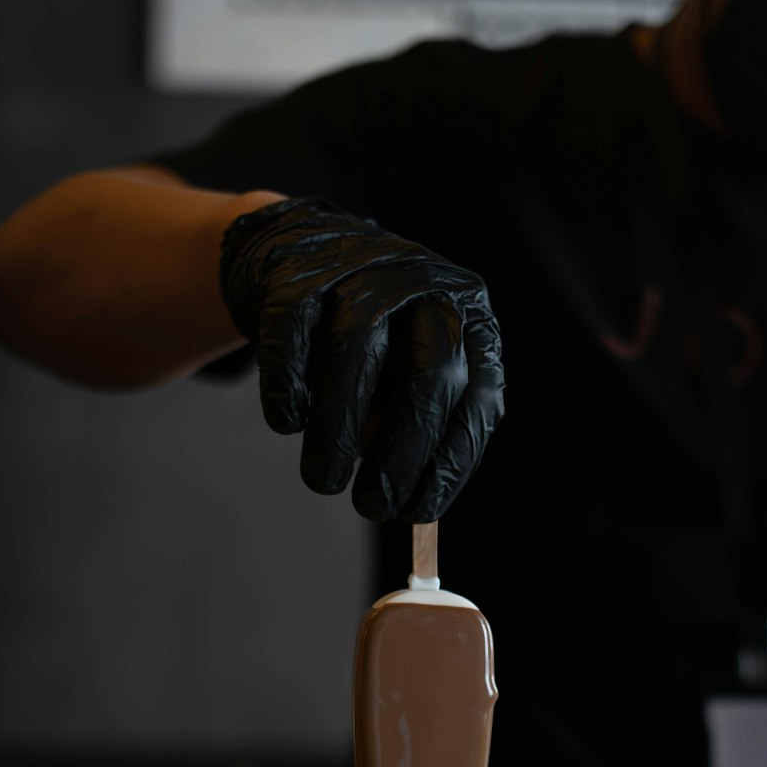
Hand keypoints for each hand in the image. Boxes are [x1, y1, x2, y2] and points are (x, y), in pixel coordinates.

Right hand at [219, 197, 504, 521]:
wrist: (299, 254)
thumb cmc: (369, 340)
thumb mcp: (409, 375)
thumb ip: (419, 426)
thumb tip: (410, 502)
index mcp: (470, 319)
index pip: (478, 397)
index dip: (450, 462)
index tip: (418, 512)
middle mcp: (428, 285)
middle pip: (430, 371)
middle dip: (403, 450)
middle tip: (373, 506)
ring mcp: (364, 268)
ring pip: (357, 347)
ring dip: (339, 426)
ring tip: (324, 478)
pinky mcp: (300, 267)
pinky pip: (294, 328)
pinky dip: (290, 383)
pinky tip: (288, 423)